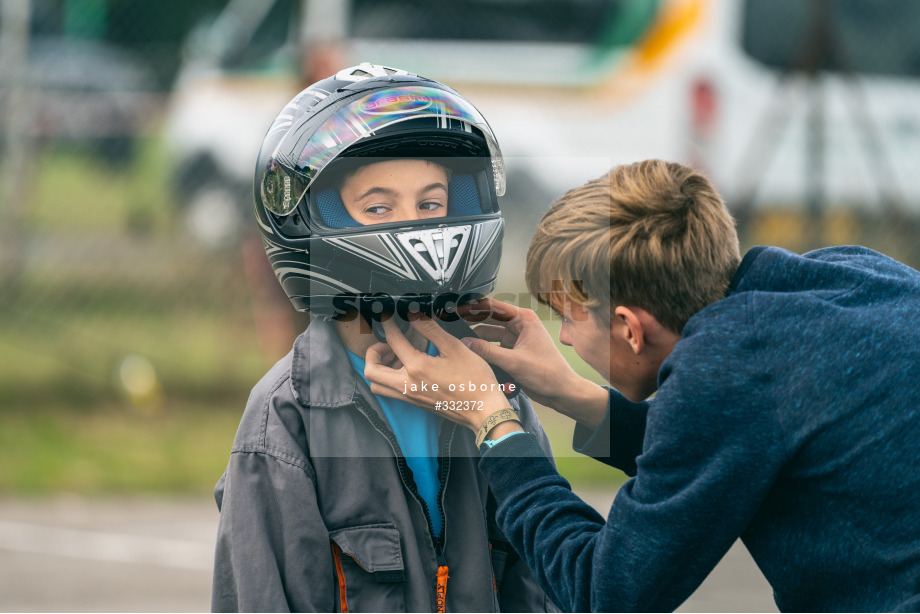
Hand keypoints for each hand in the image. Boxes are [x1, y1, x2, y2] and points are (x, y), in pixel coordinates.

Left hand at [364, 315, 509, 432]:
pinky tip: (407, 368)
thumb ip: (431, 330)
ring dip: (379, 368)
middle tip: (386, 343)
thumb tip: (414, 315)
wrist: (483, 410)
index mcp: (417, 368)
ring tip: (395, 356)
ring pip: (377, 386)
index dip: (388, 325)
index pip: (393, 341)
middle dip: (373, 353)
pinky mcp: (415, 403)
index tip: (388, 318)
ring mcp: (410, 397)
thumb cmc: (474, 381)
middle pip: (371, 371)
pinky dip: (389, 379)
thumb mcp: (455, 348)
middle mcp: (408, 385)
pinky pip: (391, 392)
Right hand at [457, 298, 608, 427]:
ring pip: (488, 334)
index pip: (494, 307)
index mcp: (524, 320)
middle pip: (488, 319)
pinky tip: (472, 354)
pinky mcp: (512, 352)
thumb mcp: (515, 361)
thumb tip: (466, 343)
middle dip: (472, 323)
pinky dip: (483, 350)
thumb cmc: (549, 374)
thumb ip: (488, 351)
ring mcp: (515, 339)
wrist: (560, 392)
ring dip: (476, 339)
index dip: (474, 307)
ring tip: (460, 342)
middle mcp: (519, 326)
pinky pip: (492, 347)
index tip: (458, 309)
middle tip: (452, 324)